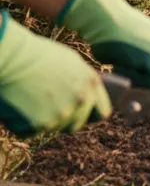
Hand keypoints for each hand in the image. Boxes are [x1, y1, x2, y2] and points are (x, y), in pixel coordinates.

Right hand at [0, 11, 110, 137]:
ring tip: (27, 100)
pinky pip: (30, 131)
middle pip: (75, 124)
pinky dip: (21, 124)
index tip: (77, 114)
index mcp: (91, 83)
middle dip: (62, 120)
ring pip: (53, 128)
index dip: (88, 115)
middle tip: (43, 107)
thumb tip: (87, 95)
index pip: (101, 112)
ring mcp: (63, 113)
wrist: (11, 56)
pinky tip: (16, 106)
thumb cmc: (35, 54)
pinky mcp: (41, 124)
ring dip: (40, 120)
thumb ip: (82, 82)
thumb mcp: (70, 62)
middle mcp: (82, 100)